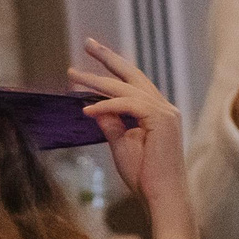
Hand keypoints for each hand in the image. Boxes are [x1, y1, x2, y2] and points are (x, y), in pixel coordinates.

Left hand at [70, 39, 186, 206]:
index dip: (111, 71)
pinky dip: (106, 106)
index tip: (88, 62)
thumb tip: (94, 107)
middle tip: (87, 43)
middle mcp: (165, 109)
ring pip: (127, 87)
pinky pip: (127, 104)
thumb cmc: (145, 176)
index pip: (133, 85)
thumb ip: (110, 123)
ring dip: (97, 81)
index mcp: (157, 114)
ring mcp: (166, 113)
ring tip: (73, 75)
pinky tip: (87, 111)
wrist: (162, 196)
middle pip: (133, 75)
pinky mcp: (161, 120)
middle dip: (109, 58)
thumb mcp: (121, 144)